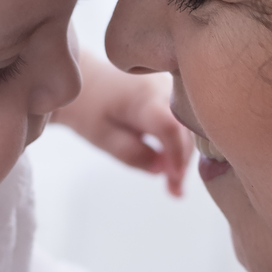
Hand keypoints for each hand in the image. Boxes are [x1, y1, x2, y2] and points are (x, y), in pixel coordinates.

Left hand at [54, 51, 194, 196]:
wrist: (85, 80)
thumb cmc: (89, 107)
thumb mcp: (103, 136)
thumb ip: (131, 153)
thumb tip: (161, 169)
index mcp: (143, 97)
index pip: (170, 127)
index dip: (176, 155)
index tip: (174, 180)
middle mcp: (164, 88)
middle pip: (183, 130)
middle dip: (181, 162)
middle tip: (173, 191)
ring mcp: (171, 88)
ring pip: (186, 128)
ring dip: (181, 155)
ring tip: (172, 185)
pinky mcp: (172, 94)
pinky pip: (181, 122)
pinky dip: (178, 143)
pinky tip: (171, 166)